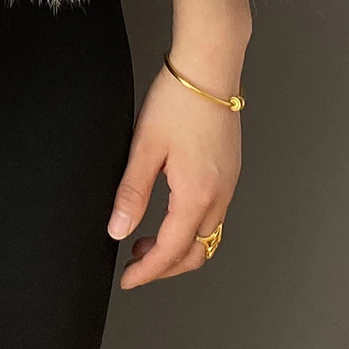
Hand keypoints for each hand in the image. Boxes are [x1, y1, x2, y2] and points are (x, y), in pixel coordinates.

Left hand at [107, 0, 248, 288]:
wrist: (210, 67)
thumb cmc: (176, 102)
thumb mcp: (145, 147)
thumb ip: (132, 192)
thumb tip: (118, 231)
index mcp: (196, 195)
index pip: (172, 250)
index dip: (148, 271)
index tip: (127, 280)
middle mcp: (220, 196)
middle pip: (197, 252)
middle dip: (166, 266)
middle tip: (134, 264)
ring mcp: (229, 183)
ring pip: (208, 235)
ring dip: (180, 247)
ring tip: (146, 240)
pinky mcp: (230, 170)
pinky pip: (214, 215)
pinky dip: (192, 227)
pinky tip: (169, 213)